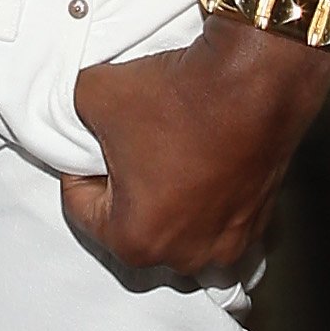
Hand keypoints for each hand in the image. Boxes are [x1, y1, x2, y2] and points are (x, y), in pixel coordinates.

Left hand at [58, 12, 329, 283]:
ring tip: (165, 152)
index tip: (91, 145)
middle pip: (133, 224)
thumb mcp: (91, 98)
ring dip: (165, 195)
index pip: (81, 210)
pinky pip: (215, 214)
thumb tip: (75, 122)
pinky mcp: (260, 220)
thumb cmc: (181, 96)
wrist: (256, 75)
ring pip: (176, 222)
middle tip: (128, 148)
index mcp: (136, 241)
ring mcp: (228, 242)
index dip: (78, 169)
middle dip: (124, 189)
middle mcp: (186, 255)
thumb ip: (69, 121)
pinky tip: (200, 156)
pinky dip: (205, 192)